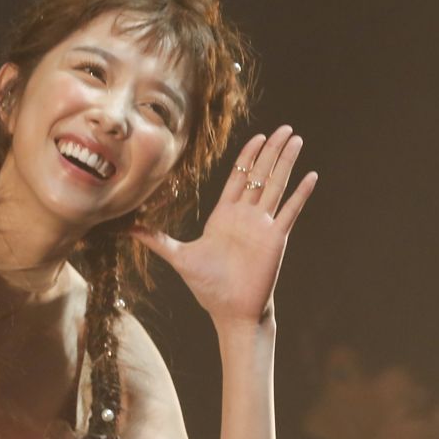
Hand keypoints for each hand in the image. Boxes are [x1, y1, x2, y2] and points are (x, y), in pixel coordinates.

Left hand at [133, 126, 317, 329]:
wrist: (230, 311)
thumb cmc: (208, 286)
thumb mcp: (178, 256)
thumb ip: (156, 238)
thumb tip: (127, 228)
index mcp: (225, 215)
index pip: (239, 176)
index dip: (249, 155)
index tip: (259, 136)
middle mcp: (247, 215)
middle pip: (261, 174)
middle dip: (271, 150)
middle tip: (284, 127)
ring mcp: (263, 225)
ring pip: (277, 184)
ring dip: (286, 162)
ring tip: (296, 139)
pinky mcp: (276, 238)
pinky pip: (290, 210)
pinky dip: (301, 193)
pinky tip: (311, 176)